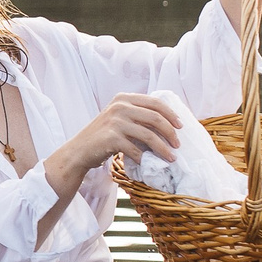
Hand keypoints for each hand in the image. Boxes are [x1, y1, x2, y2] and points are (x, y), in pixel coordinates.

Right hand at [67, 93, 183, 171]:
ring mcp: (115, 121)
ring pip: (149, 136)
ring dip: (163, 149)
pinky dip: (145, 158)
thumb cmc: (103, 135)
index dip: (171, 114)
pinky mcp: (112, 138)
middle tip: (178, 145)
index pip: (155, 102)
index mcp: (124, 98)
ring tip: (171, 157)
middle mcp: (120, 106)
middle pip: (155, 118)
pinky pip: (136, 150)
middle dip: (170, 132)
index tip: (181, 126)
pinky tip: (149, 163)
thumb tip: (169, 122)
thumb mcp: (118, 117)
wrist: (80, 150)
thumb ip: (137, 114)